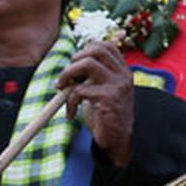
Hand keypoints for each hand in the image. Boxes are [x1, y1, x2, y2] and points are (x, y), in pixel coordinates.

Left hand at [57, 41, 134, 166]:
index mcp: (123, 71)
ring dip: (68, 75)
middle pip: (96, 50)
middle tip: (67, 77)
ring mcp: (117, 86)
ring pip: (88, 64)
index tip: (75, 65)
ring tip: (62, 89)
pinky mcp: (108, 99)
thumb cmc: (107, 114)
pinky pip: (79, 90)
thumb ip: (95, 76)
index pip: (106, 45)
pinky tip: (71, 113)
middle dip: (75, 60)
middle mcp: (123, 75)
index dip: (86, 50)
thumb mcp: (104, 89)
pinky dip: (69, 102)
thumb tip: (73, 64)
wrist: (118, 140)